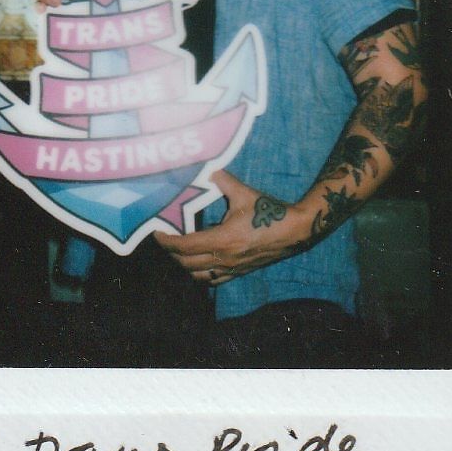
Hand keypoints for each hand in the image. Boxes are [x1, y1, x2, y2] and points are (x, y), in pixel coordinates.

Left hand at [153, 170, 302, 284]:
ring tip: (179, 252)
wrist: (295, 231)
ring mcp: (232, 268)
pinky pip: (213, 280)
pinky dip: (200, 275)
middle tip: (165, 239)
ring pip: (198, 275)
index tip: (156, 233)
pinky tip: (198, 265)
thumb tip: (209, 170)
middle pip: (186, 263)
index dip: (166, 241)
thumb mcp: (244, 193)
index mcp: (222, 239)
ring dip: (184, 265)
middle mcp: (224, 258)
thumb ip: (224, 181)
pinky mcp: (240, 272)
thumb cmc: (269, 212)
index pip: (184, 246)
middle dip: (171, 253)